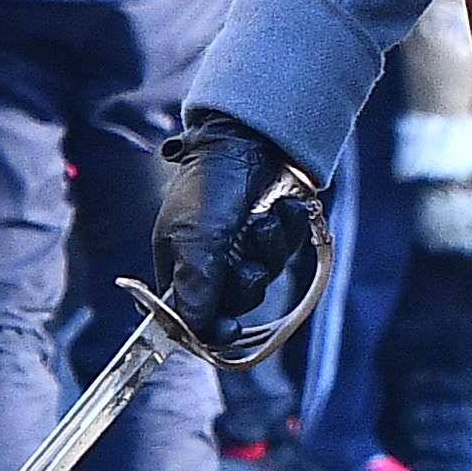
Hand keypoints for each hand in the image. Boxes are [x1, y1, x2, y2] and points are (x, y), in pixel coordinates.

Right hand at [150, 113, 323, 352]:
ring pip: (268, 275)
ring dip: (270, 247)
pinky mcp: (278, 233)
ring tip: (262, 216)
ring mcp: (247, 248)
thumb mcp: (196, 239)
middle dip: (247, 281)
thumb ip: (195, 287)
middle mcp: (214, 261)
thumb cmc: (211, 184)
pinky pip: (290, 248)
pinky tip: (281, 206)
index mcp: (181, 265)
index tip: (229, 328)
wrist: (251, 138)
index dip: (210, 326)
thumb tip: (194, 332)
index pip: (193, 314)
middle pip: (237, 303)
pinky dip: (289, 229)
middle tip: (246, 260)